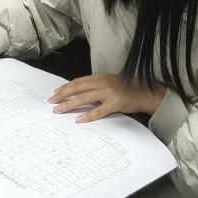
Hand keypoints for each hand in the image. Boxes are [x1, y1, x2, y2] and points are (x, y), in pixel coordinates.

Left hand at [48, 73, 166, 122]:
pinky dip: (88, 115)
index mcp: (100, 77)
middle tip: (52, 102)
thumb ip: (96, 86)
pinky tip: (79, 120)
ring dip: (69, 104)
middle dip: (63, 95)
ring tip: (59, 110)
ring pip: (84, 98)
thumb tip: (80, 94)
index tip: (55, 93)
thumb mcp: (110, 83)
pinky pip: (99, 111)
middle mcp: (102, 83)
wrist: (146, 92)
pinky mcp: (116, 103)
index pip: (78, 81)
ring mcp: (109, 93)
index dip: (65, 87)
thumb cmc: (127, 88)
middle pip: (78, 88)